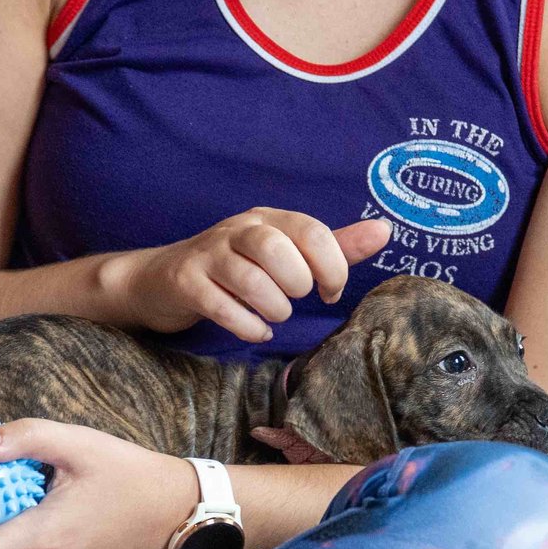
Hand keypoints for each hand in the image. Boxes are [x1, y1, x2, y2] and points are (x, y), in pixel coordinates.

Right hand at [107, 209, 389, 344]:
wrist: (163, 279)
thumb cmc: (236, 267)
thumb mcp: (285, 251)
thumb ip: (334, 245)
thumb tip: (384, 231)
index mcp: (268, 219)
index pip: (311, 231)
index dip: (331, 265)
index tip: (331, 291)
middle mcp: (238, 230)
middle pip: (276, 248)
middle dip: (296, 283)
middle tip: (296, 299)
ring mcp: (208, 255)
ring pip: (249, 278)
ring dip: (272, 307)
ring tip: (275, 316)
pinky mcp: (187, 283)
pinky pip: (222, 306)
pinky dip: (247, 326)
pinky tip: (255, 329)